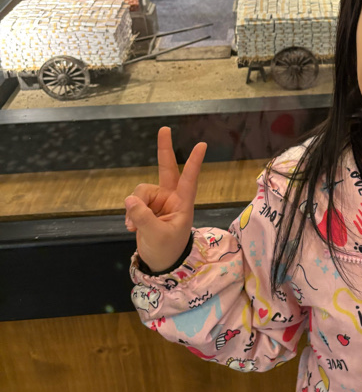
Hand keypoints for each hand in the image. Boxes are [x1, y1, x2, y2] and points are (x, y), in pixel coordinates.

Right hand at [125, 126, 206, 273]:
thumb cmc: (167, 249)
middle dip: (164, 149)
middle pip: (166, 168)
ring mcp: (157, 200)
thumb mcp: (156, 235)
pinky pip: (132, 202)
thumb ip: (143, 217)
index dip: (194, 162)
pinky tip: (131, 227)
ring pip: (140, 191)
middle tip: (165, 129)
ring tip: (134, 226)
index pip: (190, 179)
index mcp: (183, 203)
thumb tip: (129, 199)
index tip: (202, 145)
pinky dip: (129, 213)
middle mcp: (171, 197)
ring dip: (134, 207)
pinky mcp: (145, 206)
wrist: (159, 262)